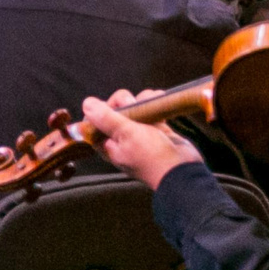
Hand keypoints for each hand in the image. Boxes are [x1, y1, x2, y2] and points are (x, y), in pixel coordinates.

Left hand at [80, 90, 202, 190]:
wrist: (181, 170)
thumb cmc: (151, 156)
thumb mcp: (127, 134)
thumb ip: (107, 118)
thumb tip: (87, 103)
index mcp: (107, 144)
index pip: (93, 122)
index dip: (99, 109)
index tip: (112, 105)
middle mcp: (121, 138)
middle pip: (115, 110)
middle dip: (124, 101)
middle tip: (134, 104)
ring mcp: (139, 133)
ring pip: (134, 107)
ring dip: (142, 99)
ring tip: (152, 102)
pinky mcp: (156, 129)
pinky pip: (151, 110)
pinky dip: (155, 102)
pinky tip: (160, 99)